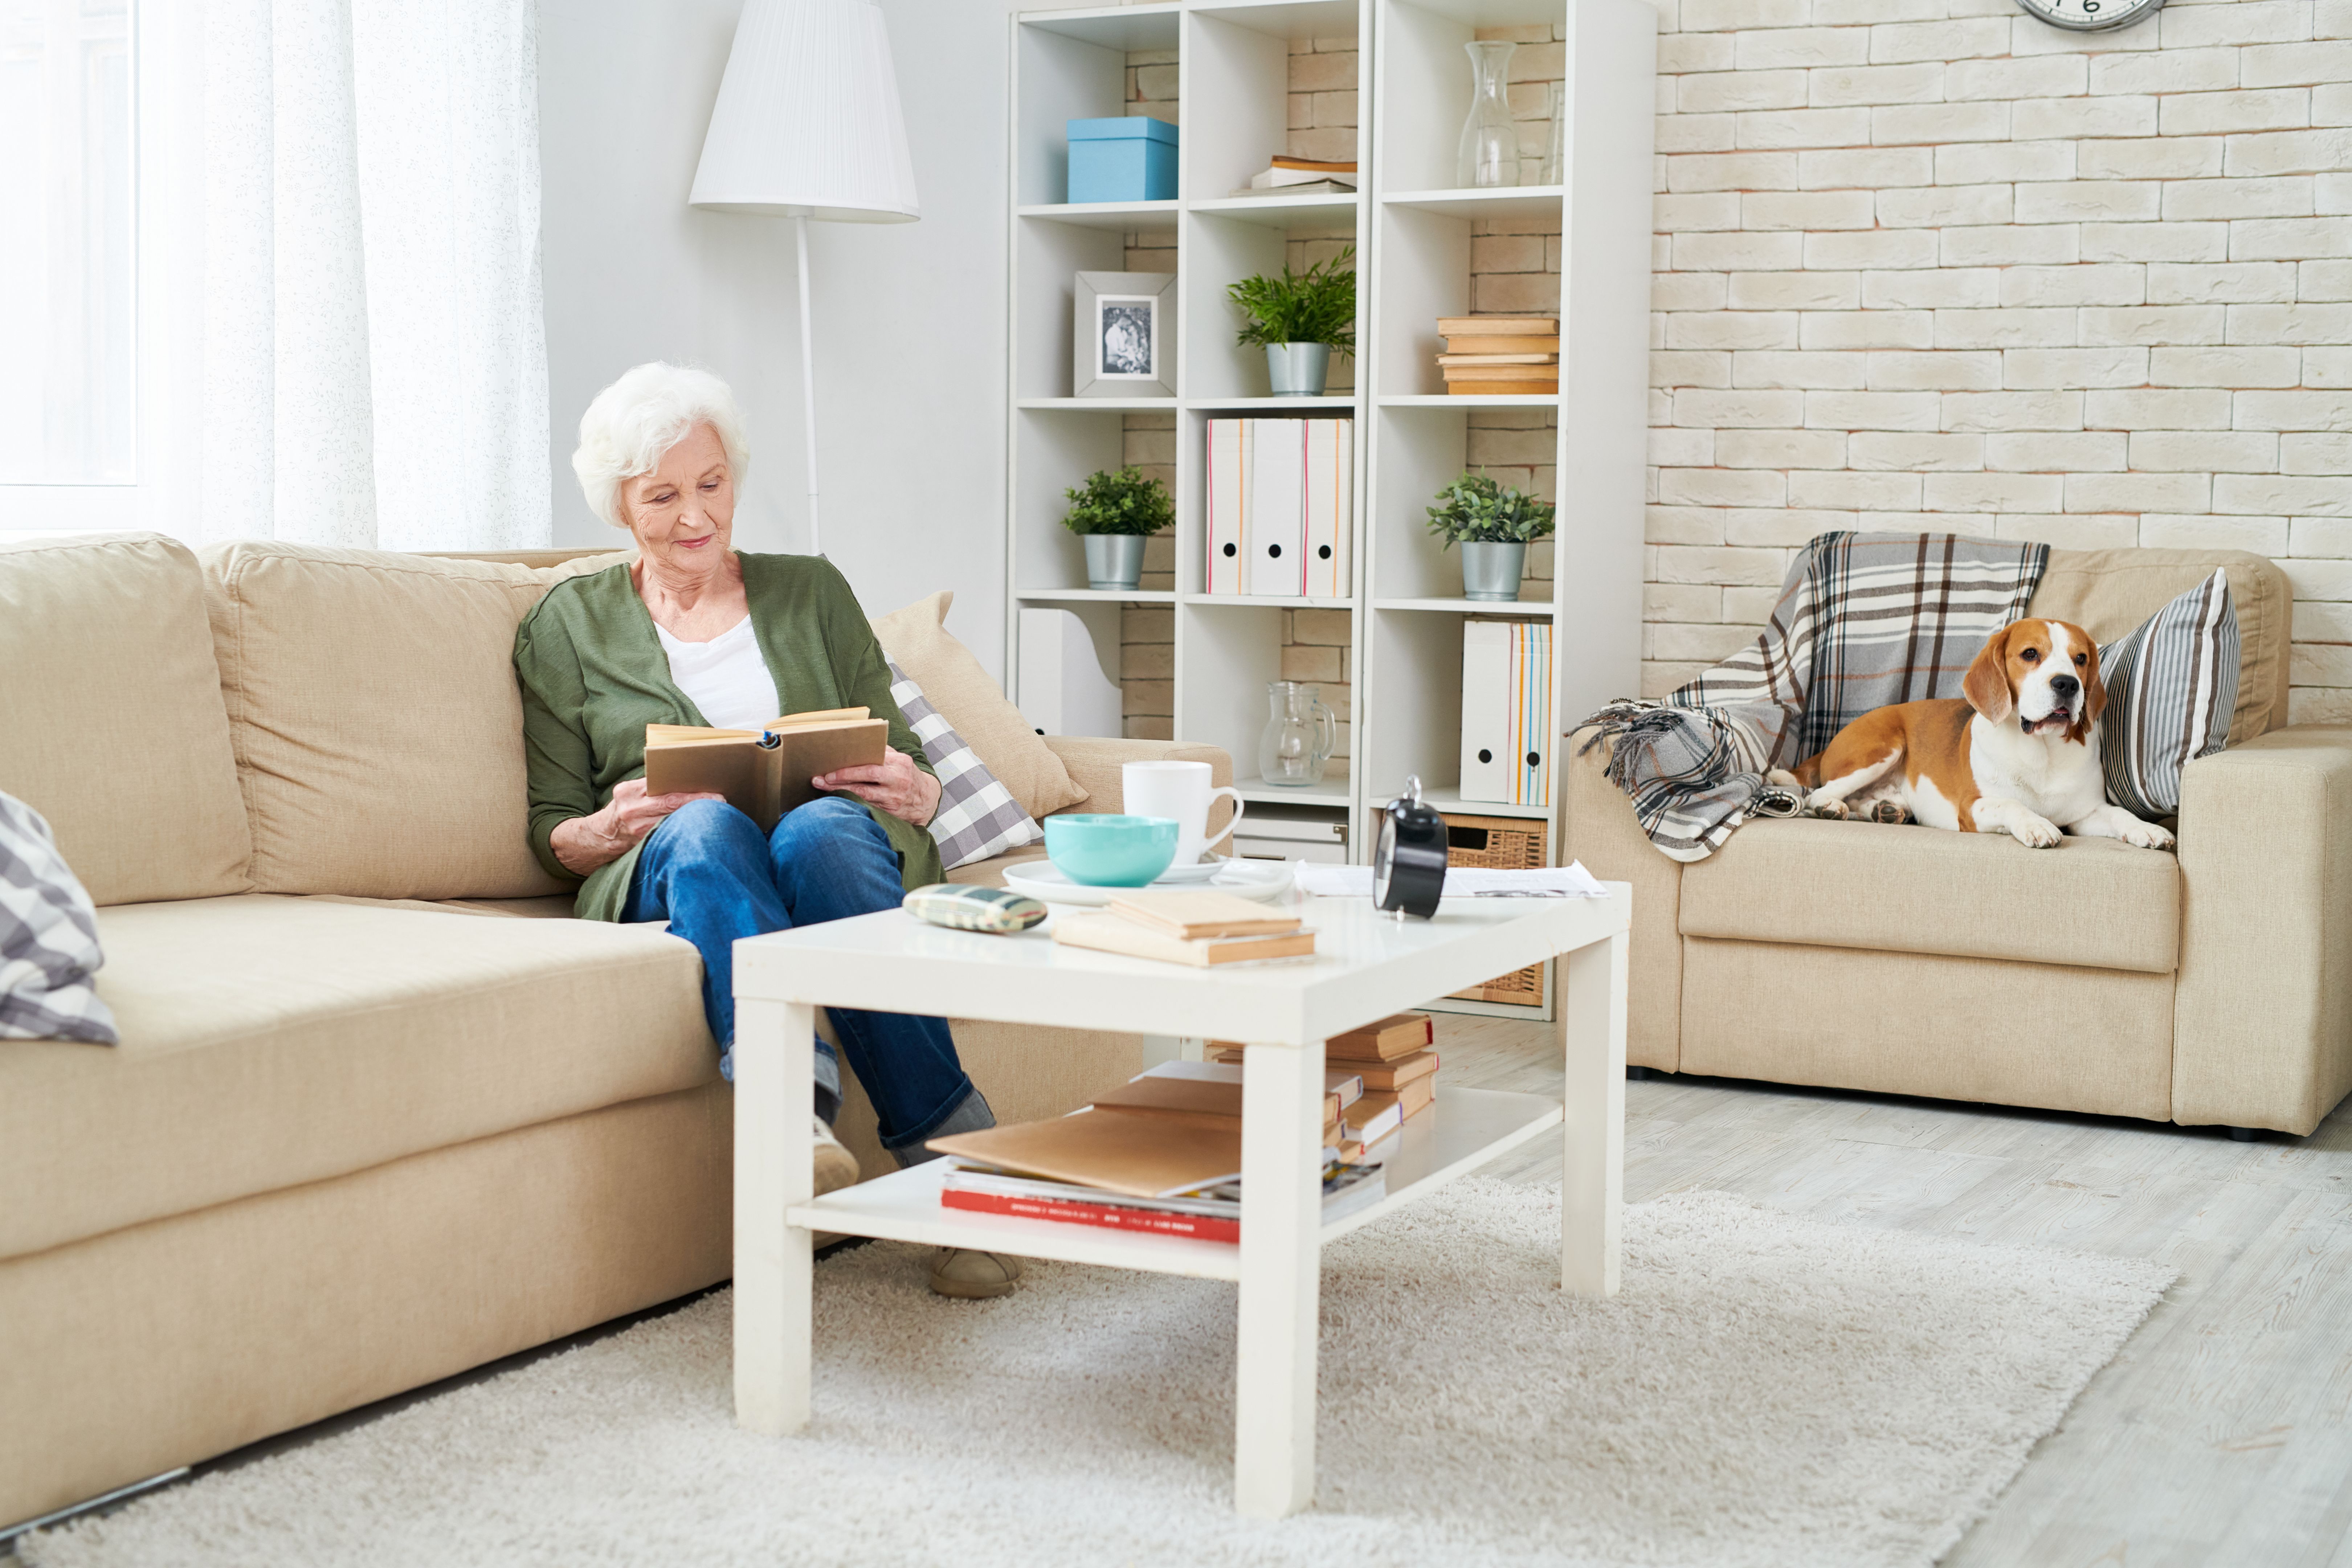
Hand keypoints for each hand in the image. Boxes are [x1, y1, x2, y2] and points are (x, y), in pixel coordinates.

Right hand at [550, 778, 725, 874]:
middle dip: (700, 807)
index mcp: (631, 793)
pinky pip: (667, 841)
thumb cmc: (619, 812)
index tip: (717, 796)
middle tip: (724, 806)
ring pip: (673, 826)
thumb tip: (684, 780)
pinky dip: (683, 836)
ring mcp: (636, 832)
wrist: (596, 839)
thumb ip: (651, 787)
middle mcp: (633, 811)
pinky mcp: (640, 847)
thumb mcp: (630, 793)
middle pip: (674, 809)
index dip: (696, 796)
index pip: (669, 793)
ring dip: (695, 822)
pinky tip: (697, 835)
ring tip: (715, 819)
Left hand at [814, 745, 940, 827]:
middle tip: (821, 778)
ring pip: (864, 794)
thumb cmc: (907, 776)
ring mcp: (895, 798)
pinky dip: (851, 802)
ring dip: (841, 791)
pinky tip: (837, 800)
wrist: (925, 800)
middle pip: (867, 777)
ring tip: (822, 788)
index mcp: (900, 763)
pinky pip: (867, 806)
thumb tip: (857, 743)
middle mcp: (899, 780)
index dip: (850, 766)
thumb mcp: (900, 761)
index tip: (830, 767)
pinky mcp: (891, 812)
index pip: (872, 762)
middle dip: (842, 777)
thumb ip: (883, 753)